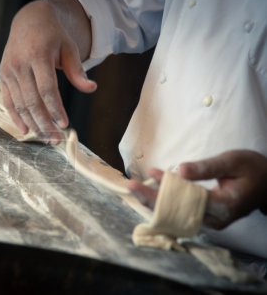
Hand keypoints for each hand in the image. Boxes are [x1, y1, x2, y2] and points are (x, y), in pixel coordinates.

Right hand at [0, 0, 96, 143]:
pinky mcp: (3, 76)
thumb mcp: (69, 48)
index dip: (55, 109)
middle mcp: (20, 64)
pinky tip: (26, 130)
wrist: (29, 21)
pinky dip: (16, 117)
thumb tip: (91, 88)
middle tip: (56, 139)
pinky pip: (8, 101)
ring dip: (33, 124)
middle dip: (44, 123)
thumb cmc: (53, 36)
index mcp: (38, 55)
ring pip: (20, 104)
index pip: (47, 89)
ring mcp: (9, 71)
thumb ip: (77, 70)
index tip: (64, 124)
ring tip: (46, 137)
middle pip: (32, 101)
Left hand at [127, 150, 266, 228]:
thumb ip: (206, 167)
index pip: (184, 200)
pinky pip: (180, 213)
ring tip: (134, 188)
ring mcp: (209, 221)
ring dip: (154, 202)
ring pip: (175, 215)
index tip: (142, 182)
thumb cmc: (252, 169)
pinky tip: (150, 190)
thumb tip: (180, 171)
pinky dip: (164, 202)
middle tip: (130, 186)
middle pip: (175, 212)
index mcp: (223, 205)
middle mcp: (214, 218)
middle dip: (150, 199)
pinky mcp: (205, 218)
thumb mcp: (232, 161)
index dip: (161, 192)